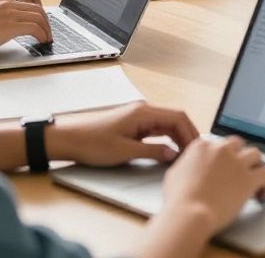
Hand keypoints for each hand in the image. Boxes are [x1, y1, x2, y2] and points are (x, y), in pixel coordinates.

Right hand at [0, 0, 51, 54]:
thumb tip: (9, 28)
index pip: (27, 4)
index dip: (37, 14)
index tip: (41, 24)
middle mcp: (7, 3)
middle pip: (37, 9)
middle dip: (46, 21)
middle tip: (49, 32)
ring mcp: (10, 13)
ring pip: (39, 17)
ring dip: (47, 29)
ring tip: (48, 39)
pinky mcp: (11, 25)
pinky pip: (35, 28)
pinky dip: (42, 35)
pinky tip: (42, 41)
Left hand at [46, 102, 201, 166]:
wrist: (68, 140)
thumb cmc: (91, 143)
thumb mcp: (125, 152)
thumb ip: (153, 152)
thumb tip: (174, 154)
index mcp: (143, 112)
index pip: (178, 117)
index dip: (190, 133)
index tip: (196, 149)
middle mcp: (143, 110)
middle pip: (175, 119)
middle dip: (187, 135)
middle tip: (195, 153)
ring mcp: (138, 116)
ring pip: (167, 124)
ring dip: (178, 137)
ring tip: (185, 154)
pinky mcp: (133, 124)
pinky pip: (157, 129)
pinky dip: (167, 138)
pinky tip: (169, 150)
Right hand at [162, 135, 264, 233]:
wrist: (189, 213)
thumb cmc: (178, 199)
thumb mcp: (174, 174)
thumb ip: (187, 164)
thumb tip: (191, 166)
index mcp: (202, 146)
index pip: (217, 143)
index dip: (222, 155)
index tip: (223, 164)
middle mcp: (221, 149)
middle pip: (238, 144)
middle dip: (239, 154)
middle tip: (239, 168)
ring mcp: (237, 162)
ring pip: (256, 154)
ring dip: (255, 164)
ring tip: (255, 177)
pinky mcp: (249, 179)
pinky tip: (264, 192)